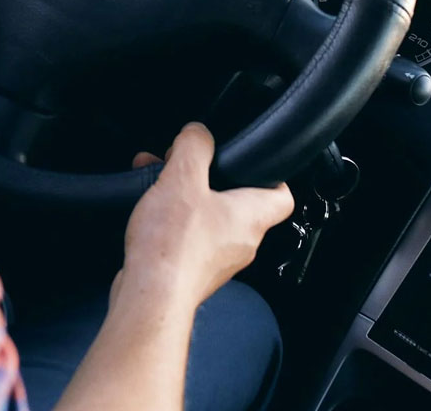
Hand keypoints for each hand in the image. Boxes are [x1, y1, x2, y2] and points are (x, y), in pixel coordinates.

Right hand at [114, 123, 293, 315]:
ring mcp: (218, 261)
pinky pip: (188, 239)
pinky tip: (148, 213)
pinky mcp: (193, 273)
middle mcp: (241, 242)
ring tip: (158, 183)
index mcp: (251, 217)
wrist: (150, 297)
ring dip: (185, 198)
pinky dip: (171, 222)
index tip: (253, 162)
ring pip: (208, 219)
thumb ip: (194, 147)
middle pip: (237, 203)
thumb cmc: (173, 247)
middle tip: (187, 166)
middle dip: (209, 180)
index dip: (272, 175)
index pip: (282, 196)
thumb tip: (198, 132)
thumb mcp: (182, 178)